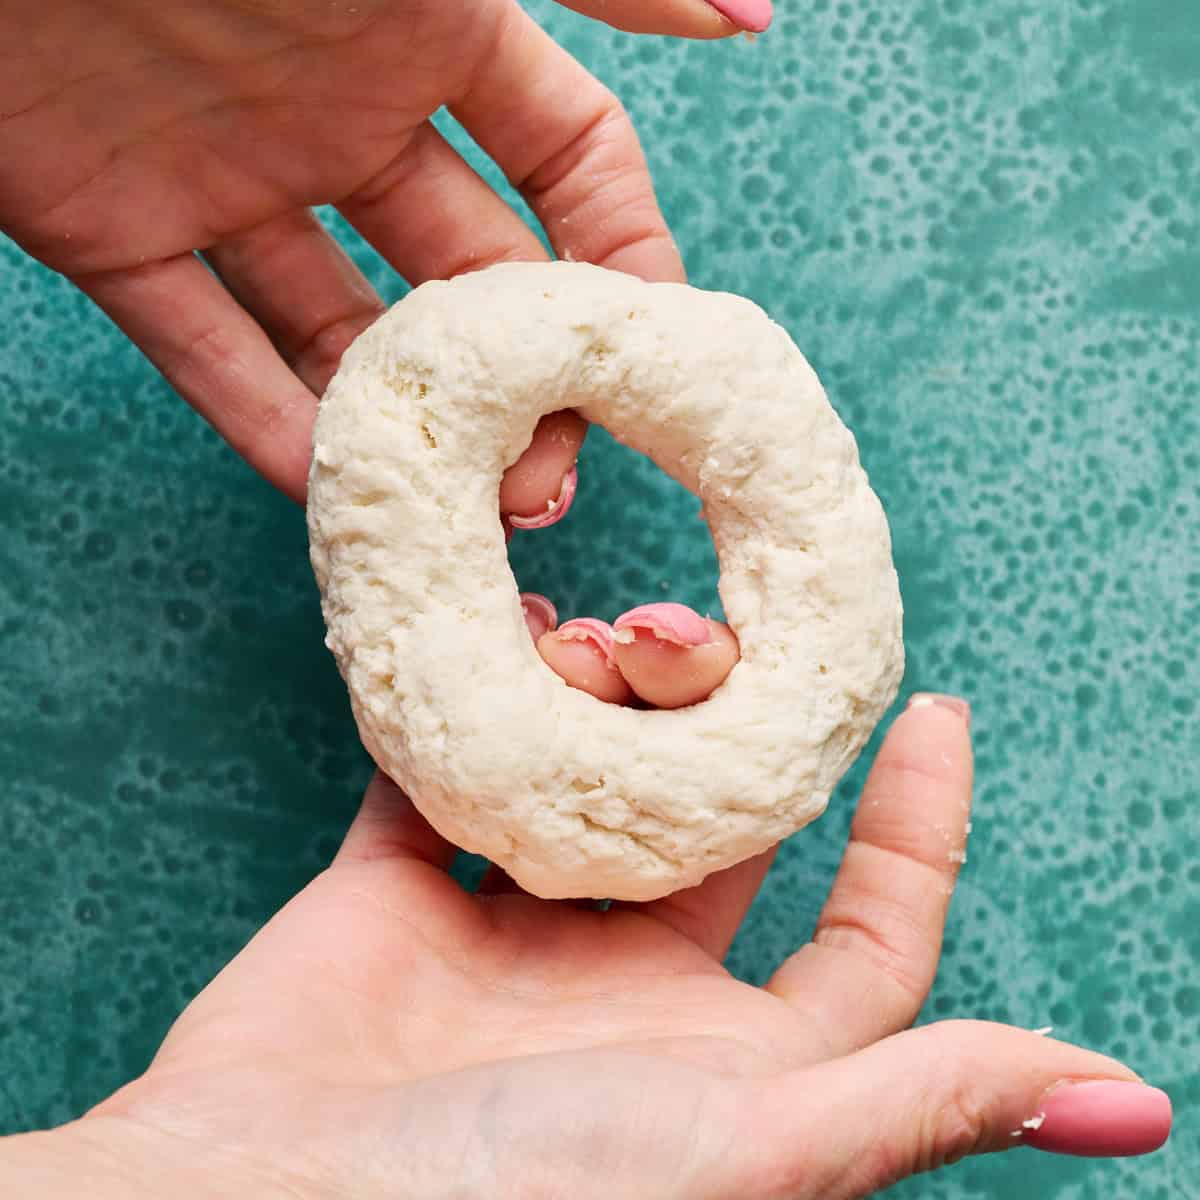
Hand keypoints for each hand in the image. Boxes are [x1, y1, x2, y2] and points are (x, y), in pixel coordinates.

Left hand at [0, 0, 762, 506]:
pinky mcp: (108, 229)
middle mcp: (341, 115)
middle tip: (553, 474)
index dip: (624, 255)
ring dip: (408, 420)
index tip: (660, 354)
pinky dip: (262, 421)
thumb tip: (755, 11)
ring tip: (467, 507)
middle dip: (524, 377)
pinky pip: (201, 346)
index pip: (569, 163)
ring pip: (341, 330)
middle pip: (468, 274)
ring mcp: (230, 179)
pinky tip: (331, 490)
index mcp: (431, 33)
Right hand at [5, 697, 1169, 1197]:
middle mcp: (629, 992)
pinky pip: (455, 767)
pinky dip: (482, 697)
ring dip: (609, 696)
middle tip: (706, 637)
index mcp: (726, 1059)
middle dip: (732, 718)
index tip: (931, 711)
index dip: (912, 830)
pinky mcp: (402, 890)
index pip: (866, 933)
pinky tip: (510, 632)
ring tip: (602, 639)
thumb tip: (1135, 1105)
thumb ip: (913, 1100)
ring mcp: (513, 936)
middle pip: (723, 817)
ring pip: (595, 776)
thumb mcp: (744, 1149)